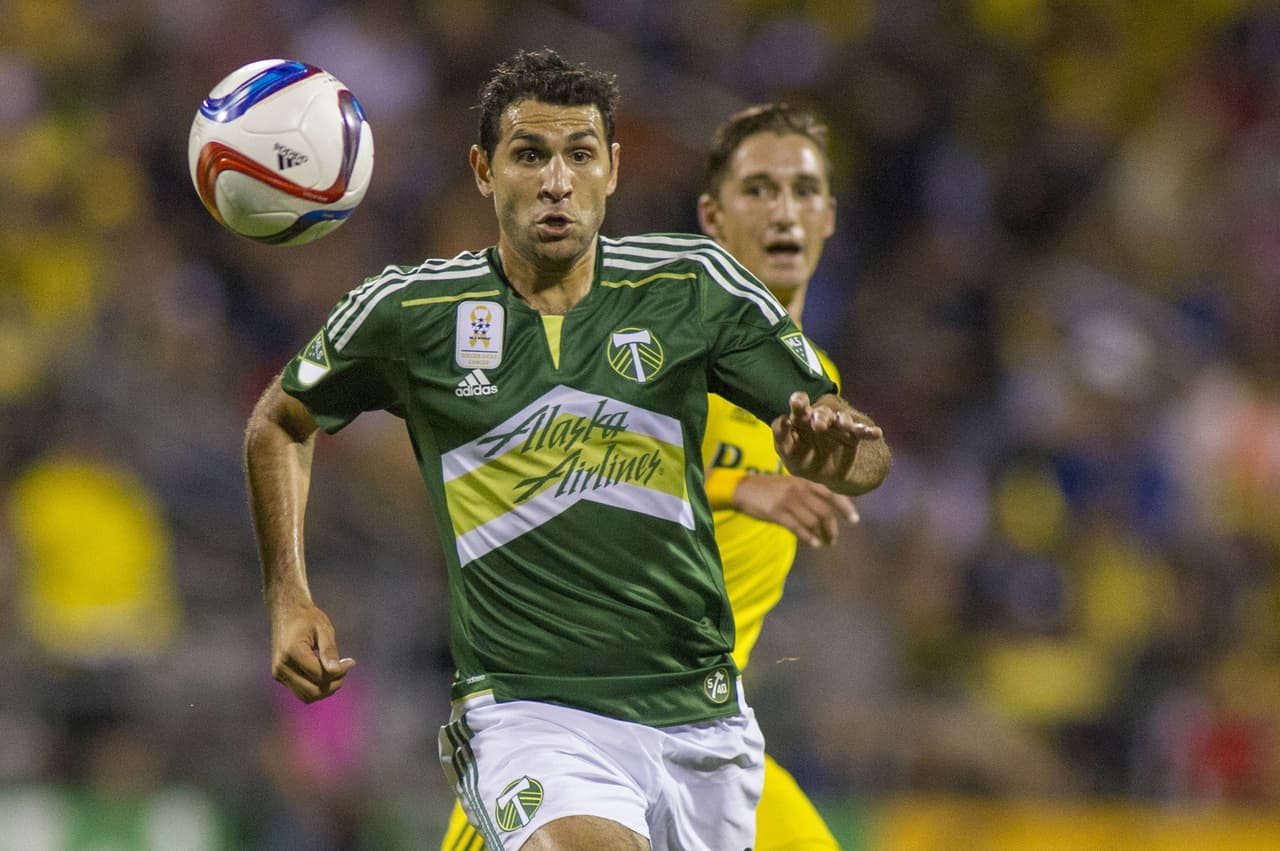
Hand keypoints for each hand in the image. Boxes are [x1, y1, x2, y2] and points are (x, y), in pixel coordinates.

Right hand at [270, 600, 355, 702]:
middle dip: (333, 685)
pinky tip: (325, 671)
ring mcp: (278, 673)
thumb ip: (329, 651)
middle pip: (312, 691)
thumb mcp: (324, 629)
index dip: (339, 672)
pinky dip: (315, 686)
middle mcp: (282, 666)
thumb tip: (336, 671)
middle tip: (345, 669)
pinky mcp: (279, 676)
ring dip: (324, 689)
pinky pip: (300, 690)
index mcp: (292, 652)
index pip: (319, 675)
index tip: (350, 661)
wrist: (286, 611)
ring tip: (337, 673)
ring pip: (306, 696)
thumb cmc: (308, 617)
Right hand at [733, 473, 857, 546]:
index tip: (854, 520)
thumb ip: (808, 492)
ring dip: (822, 535)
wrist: (744, 488)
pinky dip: (808, 538)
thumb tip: (828, 510)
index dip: (845, 507)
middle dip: (832, 528)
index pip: (831, 493)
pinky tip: (814, 544)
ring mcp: (788, 501)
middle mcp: (799, 490)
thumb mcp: (791, 484)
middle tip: (834, 539)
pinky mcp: (777, 513)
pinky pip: (798, 528)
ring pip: (813, 522)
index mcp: (805, 481)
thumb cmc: (770, 488)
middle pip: (824, 512)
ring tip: (824, 543)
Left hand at [772, 391, 886, 494]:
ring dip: (843, 421)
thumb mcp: (787, 451)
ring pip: (842, 419)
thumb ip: (780, 435)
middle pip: (821, 412)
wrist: (829, 475)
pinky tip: (876, 432)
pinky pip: (862, 432)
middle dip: (821, 417)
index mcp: (802, 418)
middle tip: (818, 426)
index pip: (800, 405)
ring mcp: (838, 426)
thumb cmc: (802, 459)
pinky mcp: (853, 436)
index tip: (798, 402)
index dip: (799, 401)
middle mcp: (821, 418)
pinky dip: (869, 432)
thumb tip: (782, 419)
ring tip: (844, 424)